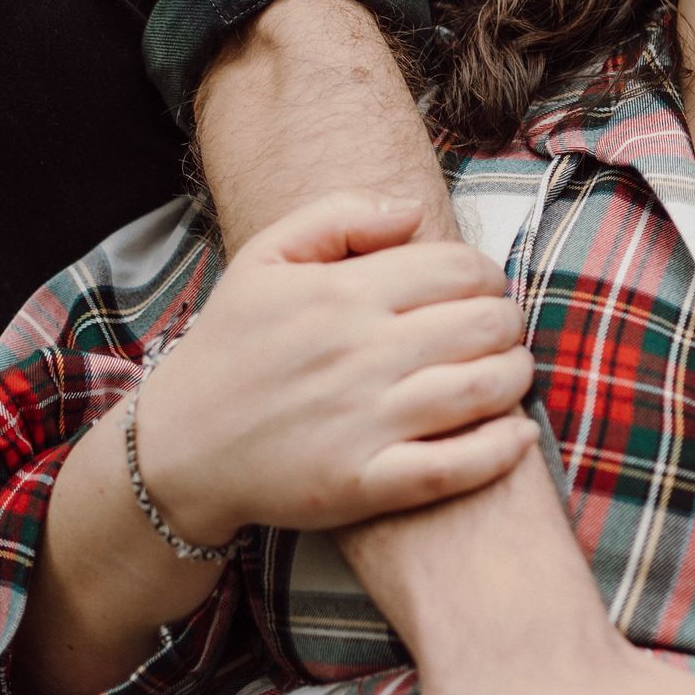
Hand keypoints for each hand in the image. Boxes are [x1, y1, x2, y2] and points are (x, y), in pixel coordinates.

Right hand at [139, 191, 535, 543]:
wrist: (178, 448)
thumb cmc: (230, 348)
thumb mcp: (263, 259)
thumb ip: (338, 217)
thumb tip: (413, 210)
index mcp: (340, 294)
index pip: (457, 269)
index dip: (487, 275)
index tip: (483, 289)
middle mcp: (358, 355)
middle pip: (484, 325)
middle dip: (508, 322)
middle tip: (499, 331)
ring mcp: (364, 423)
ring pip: (483, 389)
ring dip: (515, 376)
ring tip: (511, 373)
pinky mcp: (365, 484)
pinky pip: (456, 467)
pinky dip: (501, 449)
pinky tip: (516, 434)